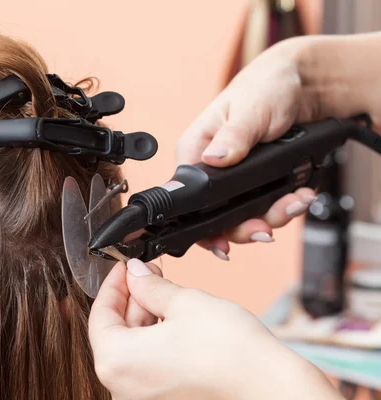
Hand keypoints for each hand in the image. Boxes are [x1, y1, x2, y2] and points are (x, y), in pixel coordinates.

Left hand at [89, 260, 342, 399]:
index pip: (100, 315)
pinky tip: (173, 322)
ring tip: (165, 294)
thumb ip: (150, 286)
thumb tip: (135, 273)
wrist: (272, 390)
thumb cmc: (231, 352)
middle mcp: (122, 389)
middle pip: (116, 334)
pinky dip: (156, 343)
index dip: (113, 285)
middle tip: (148, 275)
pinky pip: (149, 368)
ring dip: (145, 320)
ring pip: (133, 351)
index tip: (124, 268)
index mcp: (116, 363)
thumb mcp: (184, 303)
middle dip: (132, 300)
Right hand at [176, 38, 317, 258]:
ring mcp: (236, 179)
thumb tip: (213, 159)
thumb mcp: (251, 109)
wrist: (306, 84)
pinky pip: (267, 207)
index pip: (188, 201)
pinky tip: (300, 195)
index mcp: (196, 151)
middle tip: (267, 229)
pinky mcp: (259, 182)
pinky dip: (286, 207)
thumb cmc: (267, 86)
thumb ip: (234, 136)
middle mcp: (211, 169)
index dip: (204, 227)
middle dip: (245, 227)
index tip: (223, 243)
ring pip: (245, 217)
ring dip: (273, 217)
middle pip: (217, 218)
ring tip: (296, 202)